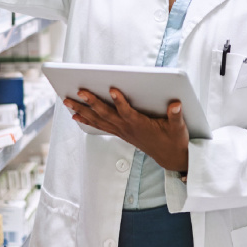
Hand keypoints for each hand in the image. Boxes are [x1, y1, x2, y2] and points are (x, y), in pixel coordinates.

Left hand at [65, 88, 189, 172]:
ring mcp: (122, 131)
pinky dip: (87, 120)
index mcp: (140, 125)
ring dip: (82, 110)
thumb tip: (176, 104)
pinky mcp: (121, 133)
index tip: (113, 89)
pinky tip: (76, 114)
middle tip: (79, 91)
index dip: (120, 101)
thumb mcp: (178, 128)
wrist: (170, 157)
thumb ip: (176, 115)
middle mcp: (127, 128)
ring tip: (67, 101)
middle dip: (92, 102)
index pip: (127, 112)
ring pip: (98, 120)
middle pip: (106, 114)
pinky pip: (100, 126)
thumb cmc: (174, 140)